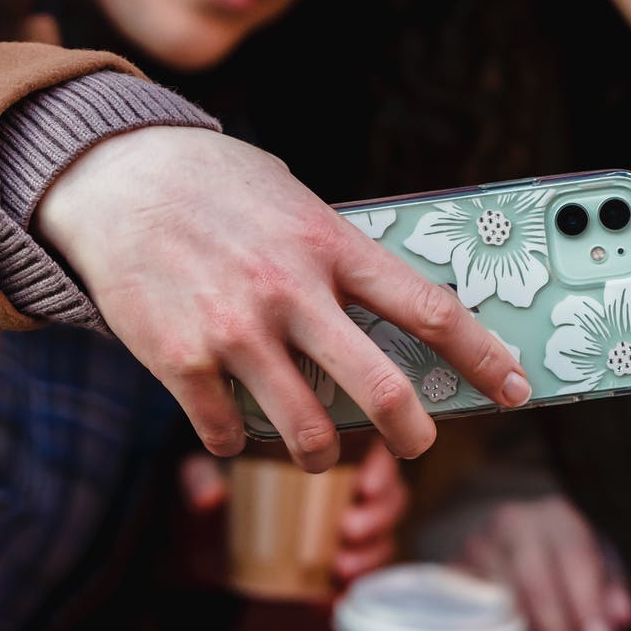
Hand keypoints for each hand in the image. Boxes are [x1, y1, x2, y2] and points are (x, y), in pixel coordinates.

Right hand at [36, 127, 530, 469]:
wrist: (115, 176)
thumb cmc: (217, 186)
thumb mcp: (294, 202)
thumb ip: (339, 257)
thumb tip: (396, 318)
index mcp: (330, 245)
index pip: (429, 309)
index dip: (483, 358)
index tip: (515, 388)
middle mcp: (289, 291)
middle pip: (380, 388)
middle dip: (413, 430)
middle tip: (418, 441)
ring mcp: (234, 332)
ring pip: (307, 432)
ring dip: (321, 453)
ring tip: (317, 446)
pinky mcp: (180, 362)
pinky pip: (227, 434)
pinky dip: (237, 437)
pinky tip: (234, 418)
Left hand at [177, 439, 407, 579]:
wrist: (206, 547)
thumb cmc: (213, 496)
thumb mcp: (200, 482)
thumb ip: (201, 482)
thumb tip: (210, 497)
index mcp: (323, 453)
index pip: (372, 450)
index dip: (381, 466)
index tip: (365, 486)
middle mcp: (346, 489)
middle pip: (390, 496)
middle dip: (379, 515)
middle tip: (349, 528)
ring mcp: (347, 532)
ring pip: (383, 539)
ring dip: (371, 555)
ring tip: (341, 566)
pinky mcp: (338, 569)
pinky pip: (359, 582)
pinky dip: (350, 594)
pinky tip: (333, 601)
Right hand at [458, 495, 630, 630]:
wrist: (509, 546)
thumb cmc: (564, 565)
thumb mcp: (595, 569)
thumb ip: (611, 592)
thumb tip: (622, 617)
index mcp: (555, 517)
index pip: (574, 557)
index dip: (588, 605)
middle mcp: (511, 524)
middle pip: (536, 585)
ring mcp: (476, 548)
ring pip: (505, 606)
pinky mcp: (452, 575)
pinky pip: (479, 619)